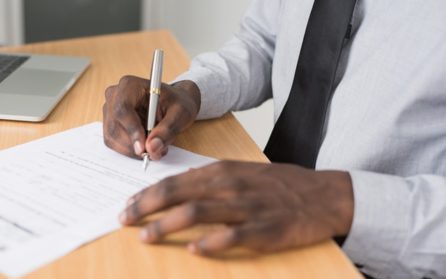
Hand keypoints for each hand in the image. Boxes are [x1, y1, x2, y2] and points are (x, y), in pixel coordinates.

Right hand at [103, 76, 200, 159]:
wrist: (173, 104)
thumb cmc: (177, 103)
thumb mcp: (180, 114)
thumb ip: (167, 129)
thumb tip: (152, 148)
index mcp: (130, 85)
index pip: (122, 109)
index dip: (131, 130)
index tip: (143, 148)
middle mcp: (114, 96)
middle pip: (115, 127)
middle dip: (134, 145)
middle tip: (155, 152)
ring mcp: (109, 111)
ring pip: (113, 138)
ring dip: (133, 150)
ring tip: (156, 148)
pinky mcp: (110, 124)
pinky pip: (114, 143)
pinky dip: (130, 150)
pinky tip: (147, 146)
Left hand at [119, 161, 353, 255]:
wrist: (322, 194)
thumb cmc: (280, 183)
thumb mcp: (244, 171)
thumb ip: (213, 178)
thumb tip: (183, 185)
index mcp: (223, 171)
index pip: (176, 181)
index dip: (148, 194)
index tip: (129, 205)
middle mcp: (230, 186)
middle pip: (179, 195)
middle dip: (147, 207)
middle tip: (124, 220)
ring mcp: (247, 207)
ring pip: (197, 213)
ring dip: (167, 225)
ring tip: (146, 236)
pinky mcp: (264, 229)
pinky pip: (232, 236)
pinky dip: (210, 242)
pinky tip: (194, 250)